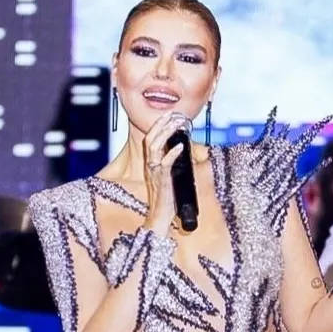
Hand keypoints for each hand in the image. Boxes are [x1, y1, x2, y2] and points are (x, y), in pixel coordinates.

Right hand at [142, 111, 191, 229]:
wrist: (160, 216)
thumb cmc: (166, 199)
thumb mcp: (169, 176)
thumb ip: (172, 163)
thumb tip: (182, 149)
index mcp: (152, 163)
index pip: (151, 139)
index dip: (158, 125)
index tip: (168, 115)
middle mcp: (151, 166)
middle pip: (150, 139)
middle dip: (161, 125)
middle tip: (173, 115)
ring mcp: (155, 173)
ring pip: (154, 147)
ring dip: (165, 134)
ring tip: (176, 125)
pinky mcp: (161, 180)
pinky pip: (164, 163)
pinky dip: (172, 153)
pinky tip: (180, 147)